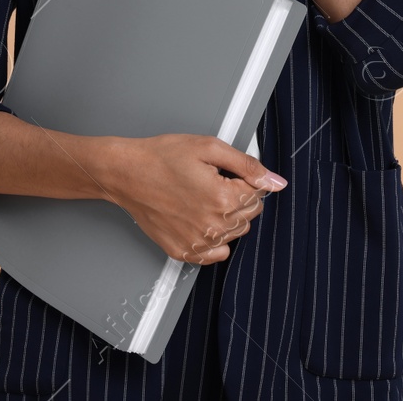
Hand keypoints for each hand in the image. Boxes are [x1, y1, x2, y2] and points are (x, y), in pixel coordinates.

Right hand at [107, 134, 285, 264]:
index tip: (224, 173)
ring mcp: (197, 243)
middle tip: (211, 182)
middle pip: (248, 216)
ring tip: (200, 198)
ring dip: (226, 217)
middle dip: (238, 197)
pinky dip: (213, 239)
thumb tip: (276, 182)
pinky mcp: (183, 251)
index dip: (244, 180)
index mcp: (222, 198)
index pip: (259, 196)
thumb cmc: (161, 157)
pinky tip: (198, 218)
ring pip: (234, 234)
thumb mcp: (209, 147)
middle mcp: (213, 226)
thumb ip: (247, 165)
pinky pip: (216, 254)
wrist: (126, 173)